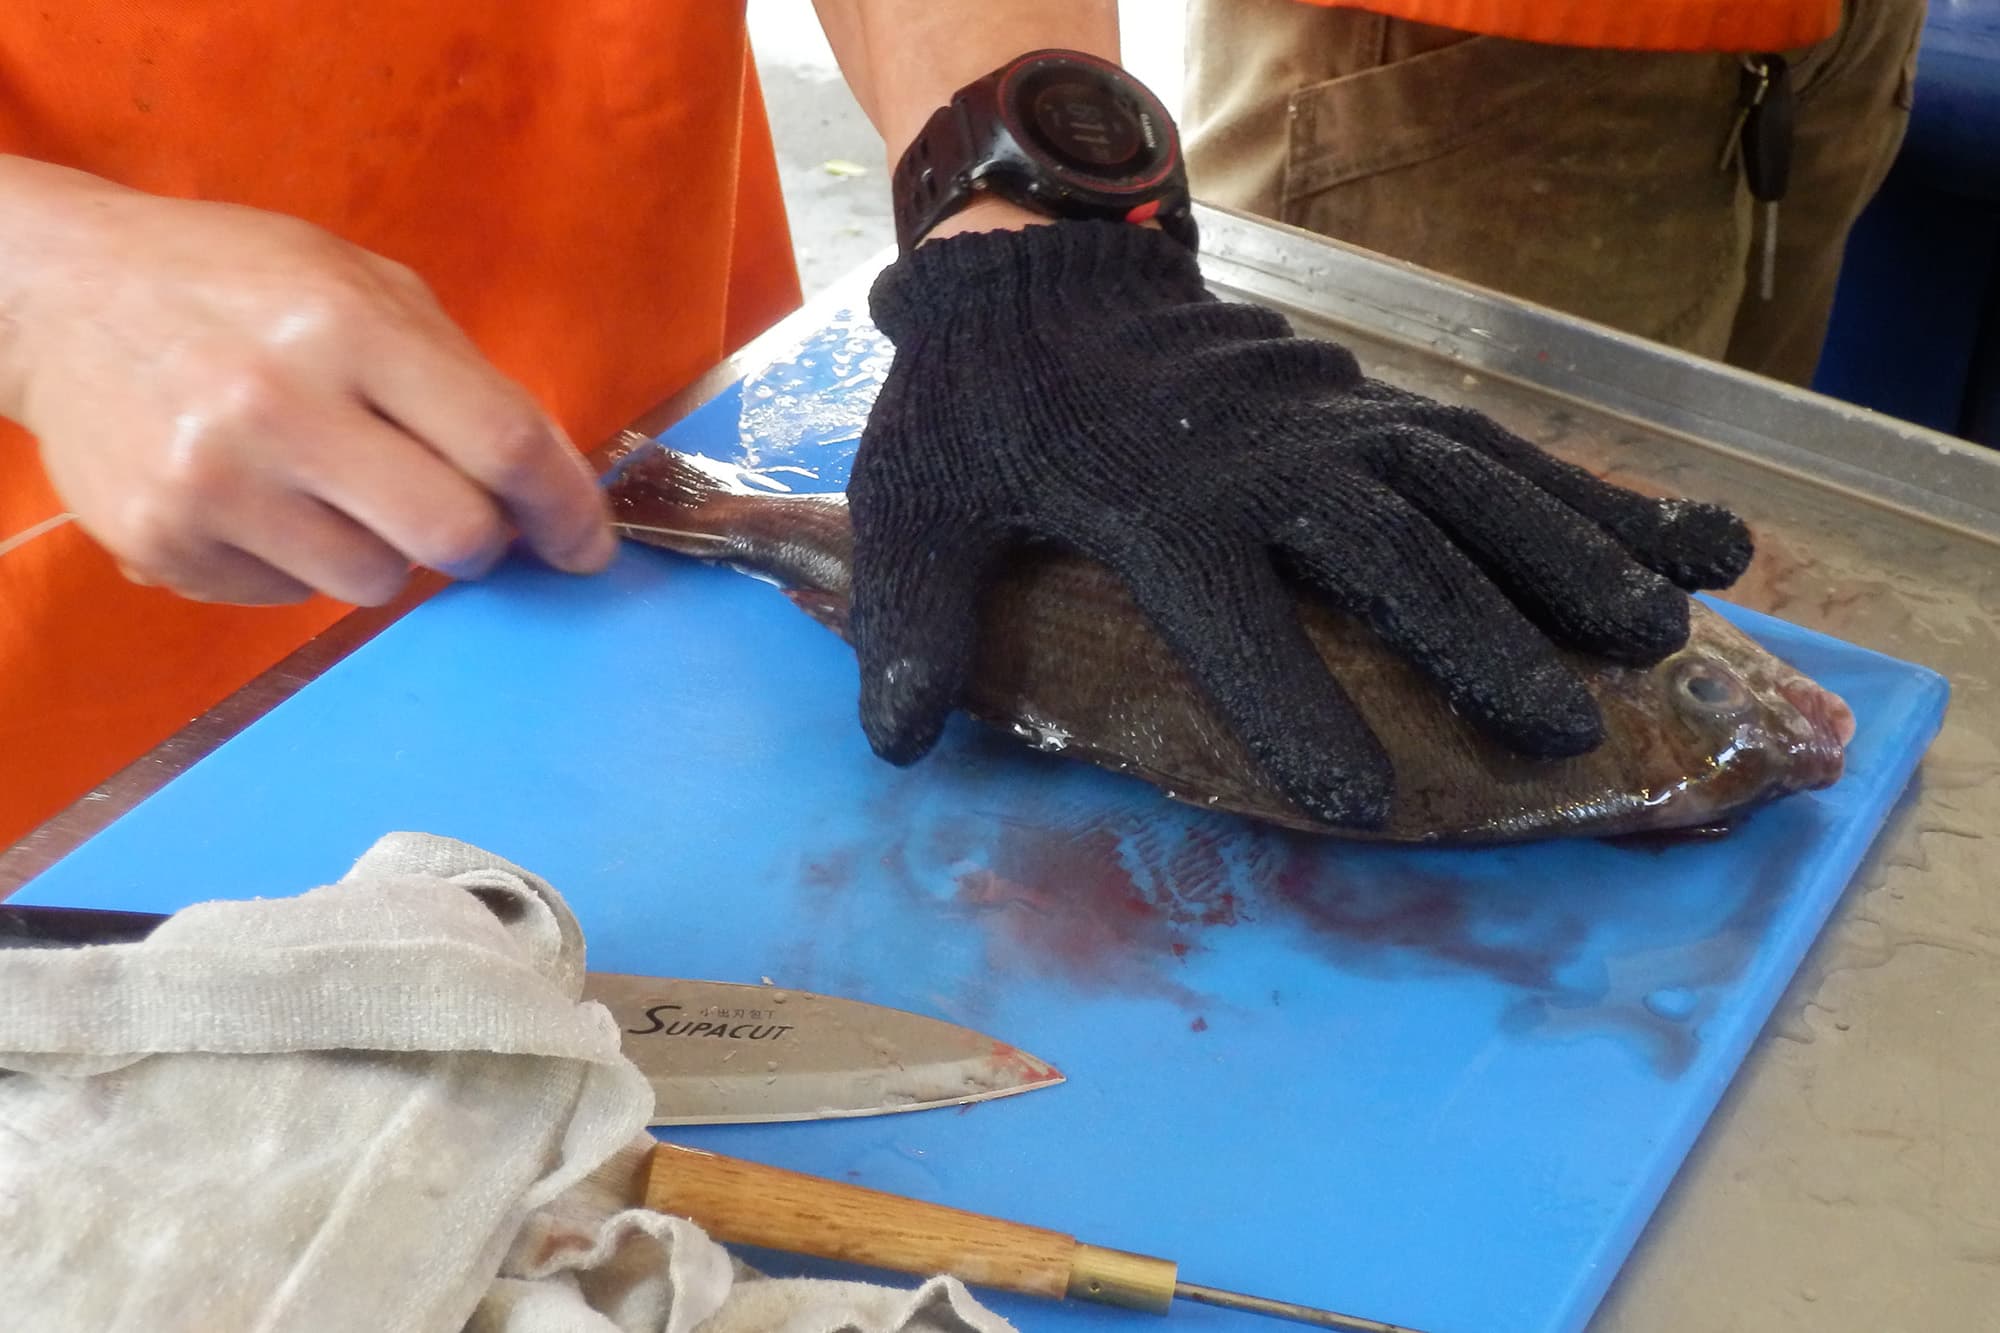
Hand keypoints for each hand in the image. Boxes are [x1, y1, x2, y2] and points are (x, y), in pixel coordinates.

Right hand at [0, 162, 611, 605]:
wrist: (63, 296)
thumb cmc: (239, 285)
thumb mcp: (362, 285)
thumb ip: (461, 376)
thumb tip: (550, 481)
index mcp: (349, 326)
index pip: (502, 445)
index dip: (565, 508)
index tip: (587, 543)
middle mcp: (280, 405)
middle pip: (452, 535)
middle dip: (480, 539)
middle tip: (461, 515)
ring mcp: (215, 482)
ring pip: (376, 581)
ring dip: (383, 549)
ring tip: (334, 485)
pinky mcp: (165, 541)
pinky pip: (291, 597)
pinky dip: (300, 562)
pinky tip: (262, 498)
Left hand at [847, 222, 1751, 827]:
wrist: (1040, 269)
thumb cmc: (981, 407)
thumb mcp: (916, 502)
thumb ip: (915, 616)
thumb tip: (901, 741)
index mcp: (1155, 501)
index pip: (1231, 615)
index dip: (1291, 705)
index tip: (1356, 799)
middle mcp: (1265, 457)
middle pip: (1385, 546)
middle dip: (1471, 635)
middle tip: (1556, 727)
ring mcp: (1334, 418)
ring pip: (1470, 484)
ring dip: (1566, 556)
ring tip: (1655, 637)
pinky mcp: (1375, 400)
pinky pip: (1499, 444)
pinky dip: (1601, 494)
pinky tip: (1696, 542)